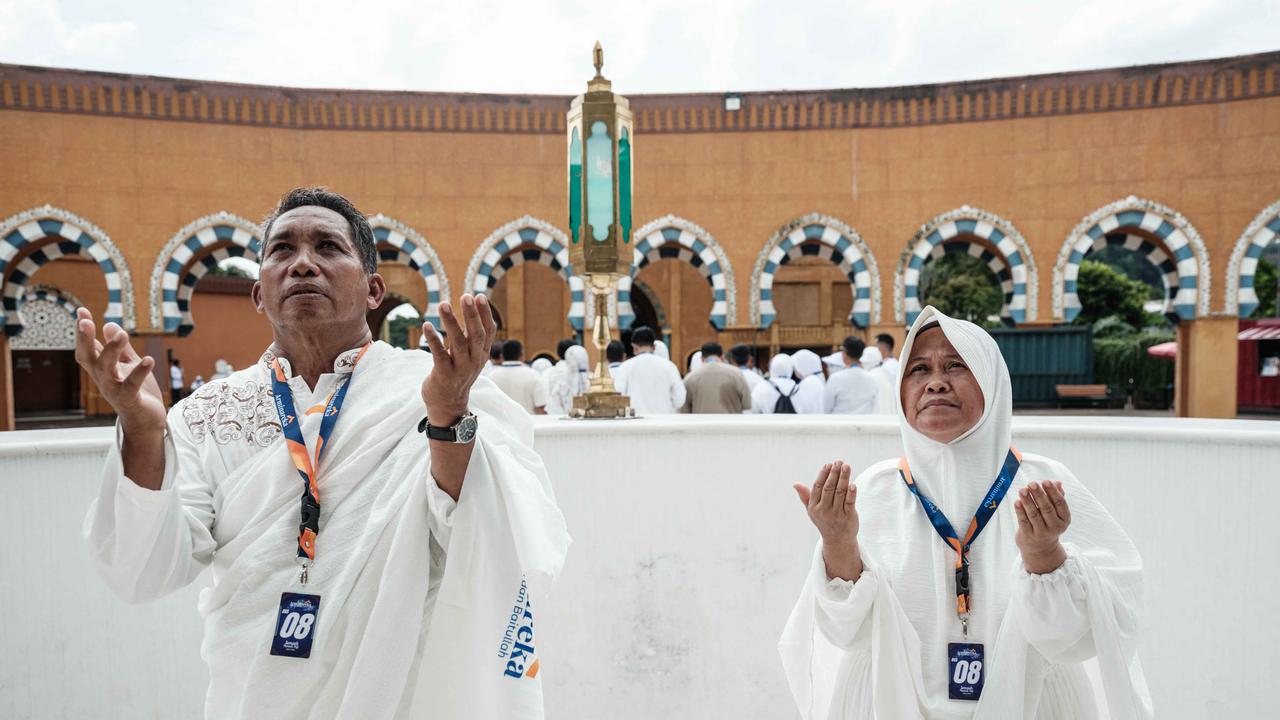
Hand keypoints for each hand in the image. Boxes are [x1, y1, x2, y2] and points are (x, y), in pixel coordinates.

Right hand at [74, 308, 165, 432]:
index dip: (83, 332)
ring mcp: (115, 390)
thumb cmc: (137, 393)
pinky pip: (132, 385)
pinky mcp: (130, 399)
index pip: (88, 348)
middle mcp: (103, 379)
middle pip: (89, 358)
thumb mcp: (129, 365)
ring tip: (123, 334)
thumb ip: (121, 348)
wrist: (146, 422)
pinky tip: (148, 359)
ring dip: (112, 351)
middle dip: (85, 339)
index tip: (81, 311)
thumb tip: (110, 325)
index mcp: (102, 370)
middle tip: (86, 321)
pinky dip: (139, 372)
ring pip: (106, 369)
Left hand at [419, 294, 496, 425]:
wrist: (448, 404)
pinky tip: (427, 325)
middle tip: (466, 296)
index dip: (485, 313)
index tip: (480, 296)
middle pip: (475, 334)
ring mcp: (460, 368)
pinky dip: (433, 339)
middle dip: (472, 315)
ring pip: (458, 342)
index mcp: (482, 353)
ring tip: (443, 304)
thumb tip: (470, 309)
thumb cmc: (457, 374)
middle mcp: (474, 360)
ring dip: (451, 322)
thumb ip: (470, 336)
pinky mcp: (444, 374)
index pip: (488, 331)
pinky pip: (439, 354)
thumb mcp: (470, 355)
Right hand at [794, 461, 861, 580]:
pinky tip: (853, 484)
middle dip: (834, 473)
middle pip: (829, 488)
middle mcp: (824, 510)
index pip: (818, 487)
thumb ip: (805, 497)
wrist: (837, 540)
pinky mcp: (848, 517)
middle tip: (839, 462)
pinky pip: (850, 503)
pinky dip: (852, 493)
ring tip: (846, 466)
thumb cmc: (824, 521)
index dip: (823, 475)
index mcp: (814, 507)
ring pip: (840, 492)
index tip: (828, 465)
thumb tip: (795, 484)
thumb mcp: (812, 511)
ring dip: (843, 478)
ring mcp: (836, 514)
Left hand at [1014, 480, 1069, 573]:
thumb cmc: (1048, 523)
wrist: (1040, 548)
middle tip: (1032, 483)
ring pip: (1034, 514)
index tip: (1046, 481)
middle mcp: (1055, 527)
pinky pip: (1024, 521)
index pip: (1060, 503)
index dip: (1053, 492)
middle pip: (1047, 508)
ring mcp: (1041, 532)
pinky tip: (1017, 502)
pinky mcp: (1029, 535)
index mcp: (1064, 519)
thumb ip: (1056, 498)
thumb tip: (1058, 482)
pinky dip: (1020, 511)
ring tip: (1022, 490)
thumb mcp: (1056, 513)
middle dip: (1039, 495)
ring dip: (1027, 501)